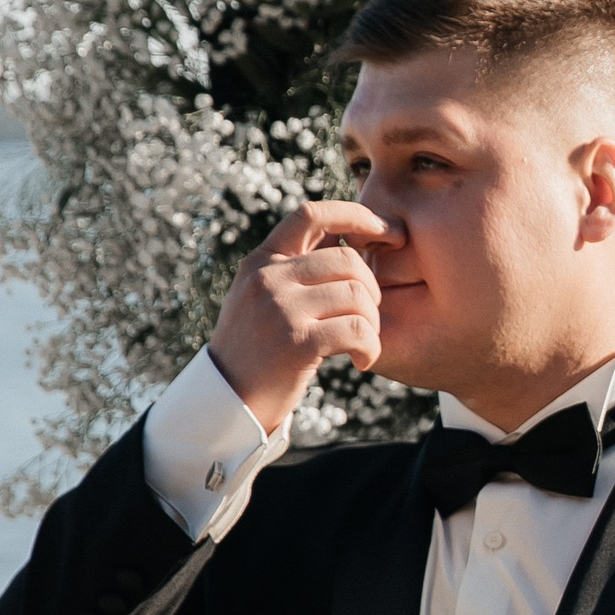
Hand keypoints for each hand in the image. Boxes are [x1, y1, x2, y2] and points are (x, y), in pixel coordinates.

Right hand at [209, 202, 397, 431]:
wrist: (227, 401)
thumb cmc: (256, 351)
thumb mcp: (261, 298)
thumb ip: (294, 269)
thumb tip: (345, 240)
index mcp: (261, 262)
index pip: (312, 214)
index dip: (356, 215)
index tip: (387, 232)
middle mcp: (268, 278)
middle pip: (348, 259)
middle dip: (373, 287)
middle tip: (370, 316)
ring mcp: (281, 309)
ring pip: (357, 294)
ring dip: (373, 322)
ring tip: (364, 342)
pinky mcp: (297, 342)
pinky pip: (357, 330)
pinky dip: (371, 347)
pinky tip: (363, 360)